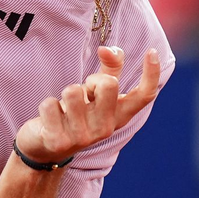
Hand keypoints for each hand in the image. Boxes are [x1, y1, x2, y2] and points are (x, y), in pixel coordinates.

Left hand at [13, 46, 161, 165]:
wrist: (46, 148)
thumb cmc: (76, 113)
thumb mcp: (95, 93)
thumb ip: (109, 69)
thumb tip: (108, 49)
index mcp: (119, 116)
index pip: (144, 96)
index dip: (151, 74)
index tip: (151, 52)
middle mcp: (106, 128)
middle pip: (109, 84)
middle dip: (92, 80)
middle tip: (83, 94)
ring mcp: (83, 137)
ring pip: (73, 91)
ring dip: (65, 95)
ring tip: (65, 109)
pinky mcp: (59, 141)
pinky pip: (50, 104)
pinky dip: (47, 106)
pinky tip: (50, 119)